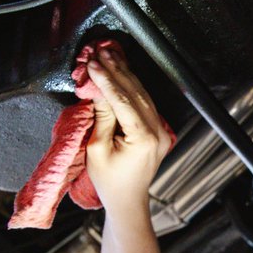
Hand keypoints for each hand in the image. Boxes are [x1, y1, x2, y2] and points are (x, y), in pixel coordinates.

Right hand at [85, 48, 173, 211]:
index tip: (92, 63)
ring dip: (125, 74)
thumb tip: (99, 89)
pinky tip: (120, 73)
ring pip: (142, 94)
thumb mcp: (97, 149)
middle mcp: (157, 131)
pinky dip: (131, 86)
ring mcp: (160, 130)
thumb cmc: (110, 182)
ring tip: (108, 56)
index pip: (122, 99)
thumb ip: (101, 117)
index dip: (106, 79)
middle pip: (135, 92)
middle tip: (100, 52)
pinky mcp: (158, 130)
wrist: (127, 201)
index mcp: (143, 138)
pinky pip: (145, 102)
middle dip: (116, 70)